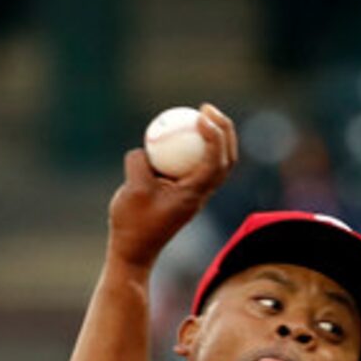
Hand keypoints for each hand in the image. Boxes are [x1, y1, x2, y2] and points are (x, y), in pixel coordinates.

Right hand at [107, 104, 237, 271]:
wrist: (134, 251)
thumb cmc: (133, 224)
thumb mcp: (133, 188)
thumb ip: (140, 163)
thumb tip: (146, 148)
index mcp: (194, 194)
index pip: (216, 161)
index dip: (214, 135)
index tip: (201, 116)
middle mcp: (200, 194)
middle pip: (226, 159)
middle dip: (224, 130)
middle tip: (207, 108)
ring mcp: (194, 195)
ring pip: (215, 162)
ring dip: (214, 137)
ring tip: (200, 114)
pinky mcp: (184, 194)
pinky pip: (195, 165)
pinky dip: (194, 148)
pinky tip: (177, 133)